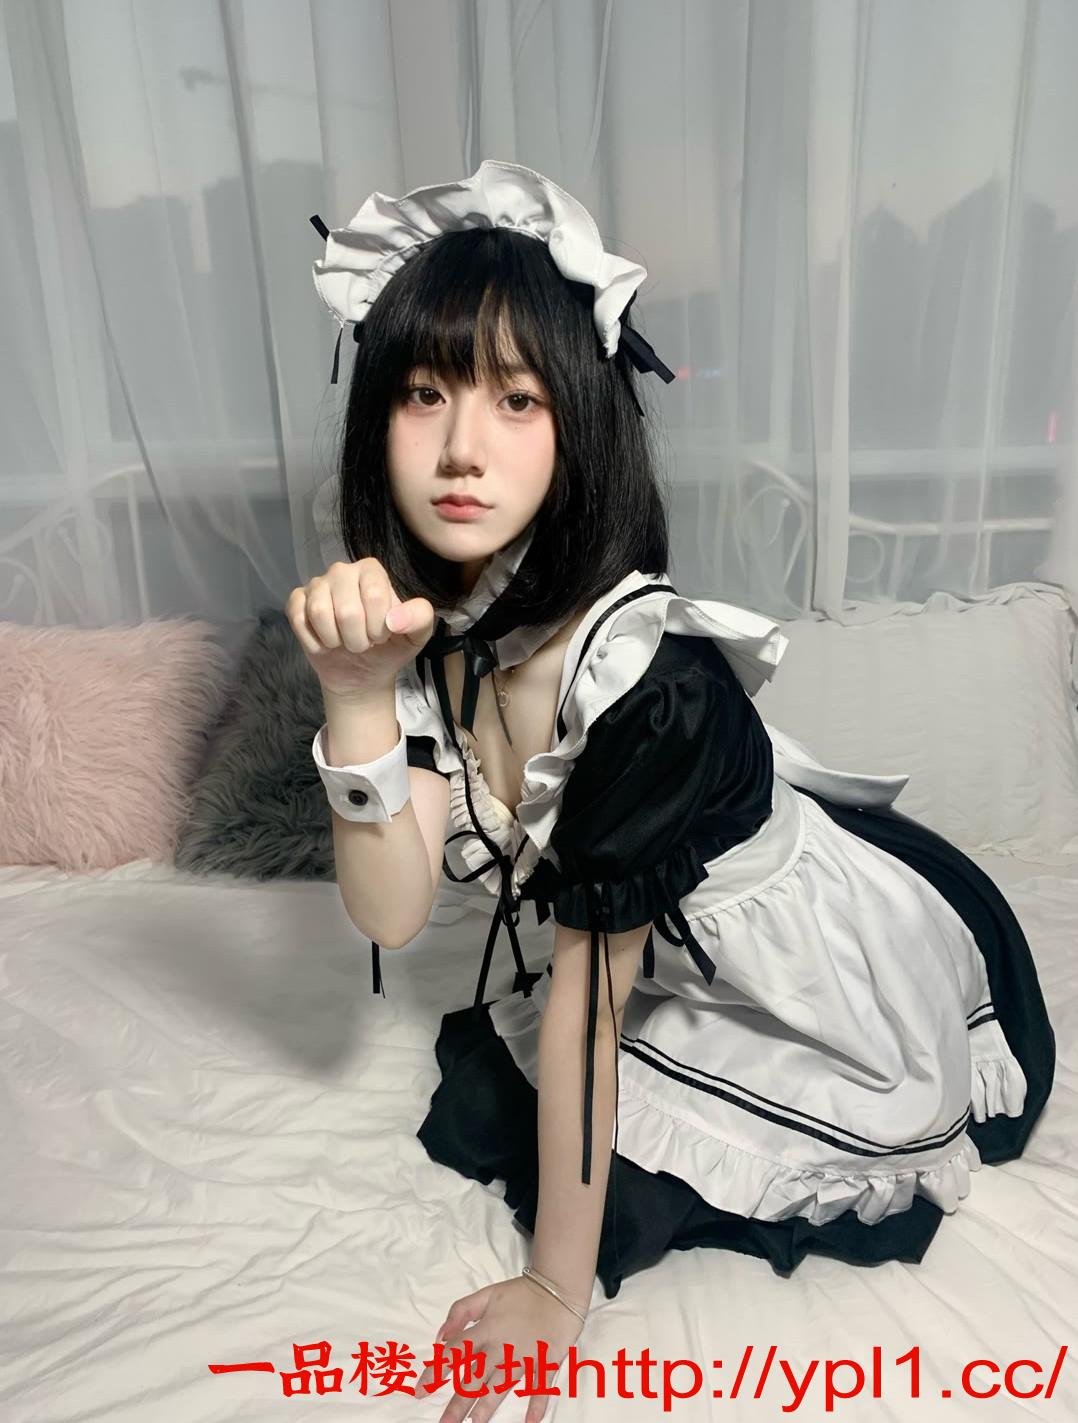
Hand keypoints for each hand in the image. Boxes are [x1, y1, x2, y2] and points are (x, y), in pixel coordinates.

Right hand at [284, 557, 434, 699]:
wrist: (363, 670)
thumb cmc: (390, 645)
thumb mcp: (416, 635)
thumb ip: (419, 619)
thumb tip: (394, 620)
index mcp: (371, 570)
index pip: (374, 595)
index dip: (379, 626)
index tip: (382, 634)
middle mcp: (342, 570)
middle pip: (347, 610)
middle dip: (358, 638)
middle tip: (363, 642)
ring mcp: (317, 585)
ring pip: (319, 613)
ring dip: (335, 640)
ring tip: (345, 641)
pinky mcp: (296, 601)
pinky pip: (298, 619)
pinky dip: (315, 642)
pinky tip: (325, 643)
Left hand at [416, 1275, 585, 1422]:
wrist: (558, 1287)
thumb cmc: (521, 1292)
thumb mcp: (487, 1294)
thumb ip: (461, 1311)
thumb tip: (441, 1335)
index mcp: (486, 1329)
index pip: (455, 1352)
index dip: (436, 1370)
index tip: (420, 1390)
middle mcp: (502, 1346)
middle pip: (476, 1376)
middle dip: (459, 1402)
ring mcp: (525, 1355)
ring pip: (502, 1384)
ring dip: (488, 1405)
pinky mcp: (546, 1360)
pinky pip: (541, 1384)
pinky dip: (537, 1403)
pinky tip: (531, 1422)